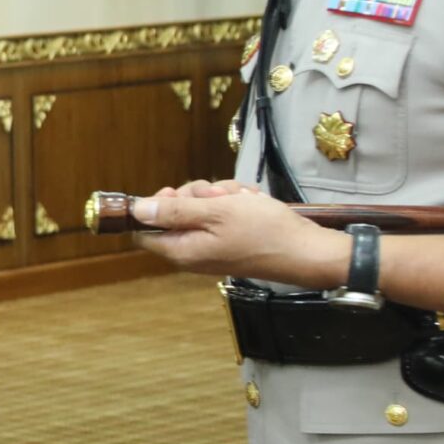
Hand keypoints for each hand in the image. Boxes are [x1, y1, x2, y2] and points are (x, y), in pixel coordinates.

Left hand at [130, 181, 346, 284]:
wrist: (306, 250)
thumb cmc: (263, 231)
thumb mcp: (216, 212)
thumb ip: (175, 211)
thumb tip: (137, 211)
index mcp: (182, 250)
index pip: (145, 230)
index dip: (155, 207)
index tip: (176, 194)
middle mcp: (193, 250)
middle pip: (175, 212)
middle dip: (197, 195)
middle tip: (218, 194)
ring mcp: (213, 245)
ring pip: (203, 207)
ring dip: (222, 196)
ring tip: (244, 200)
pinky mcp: (231, 239)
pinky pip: (223, 213)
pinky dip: (236, 203)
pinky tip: (252, 203)